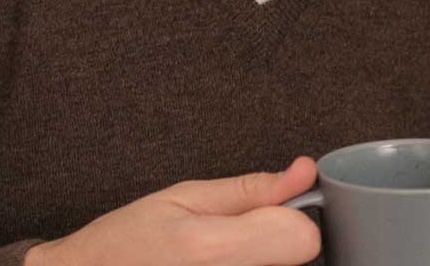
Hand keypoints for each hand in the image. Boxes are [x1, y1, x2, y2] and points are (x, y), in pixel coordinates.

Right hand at [26, 159, 321, 265]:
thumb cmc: (124, 242)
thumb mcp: (182, 198)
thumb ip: (251, 190)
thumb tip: (305, 173)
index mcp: (213, 249)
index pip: (303, 238)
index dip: (291, 219)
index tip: (269, 214)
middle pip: (298, 261)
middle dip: (275, 244)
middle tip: (231, 241)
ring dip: (262, 262)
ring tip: (217, 259)